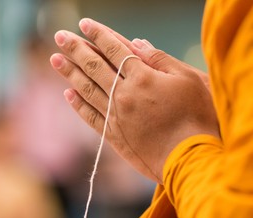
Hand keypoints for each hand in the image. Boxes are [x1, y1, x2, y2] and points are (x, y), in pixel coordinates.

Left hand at [50, 18, 218, 182]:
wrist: (191, 159)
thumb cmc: (197, 117)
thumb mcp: (188, 79)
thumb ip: (160, 60)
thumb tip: (137, 43)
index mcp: (142, 78)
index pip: (114, 49)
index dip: (99, 34)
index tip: (84, 24)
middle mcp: (124, 95)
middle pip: (94, 66)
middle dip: (75, 49)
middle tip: (59, 36)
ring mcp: (116, 116)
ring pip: (87, 90)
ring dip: (70, 73)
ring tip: (55, 59)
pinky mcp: (115, 137)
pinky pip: (91, 117)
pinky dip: (78, 105)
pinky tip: (68, 94)